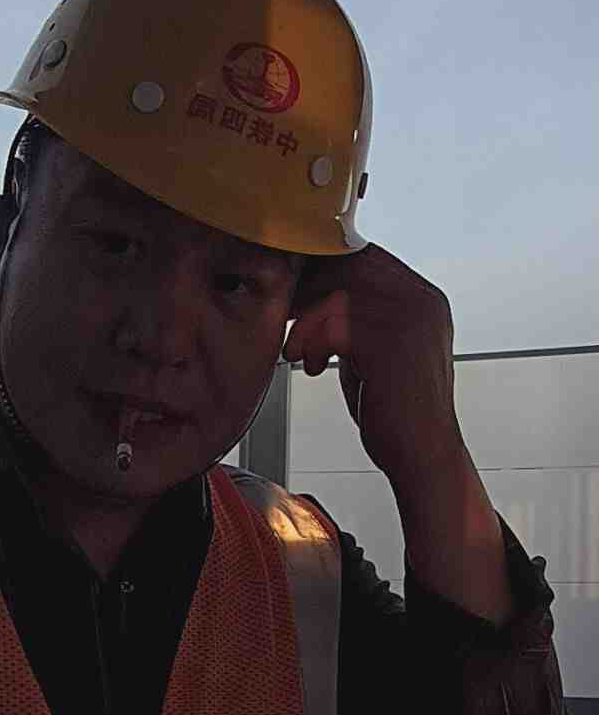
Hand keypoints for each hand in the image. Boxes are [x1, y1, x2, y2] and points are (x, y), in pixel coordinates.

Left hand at [283, 243, 464, 493]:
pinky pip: (335, 324)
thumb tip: (313, 289)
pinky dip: (313, 343)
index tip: (297, 295)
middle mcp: (423, 301)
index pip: (365, 257)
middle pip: (349, 267)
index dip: (323, 272)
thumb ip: (356, 316)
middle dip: (309, 292)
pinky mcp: (393, 344)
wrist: (423, 458)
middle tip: (289, 318)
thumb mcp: (375, 348)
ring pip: (337, 295)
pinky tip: (311, 365)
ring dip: (307, 322)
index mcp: (423, 298)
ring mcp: (412, 319)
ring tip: (298, 350)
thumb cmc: (394, 409)